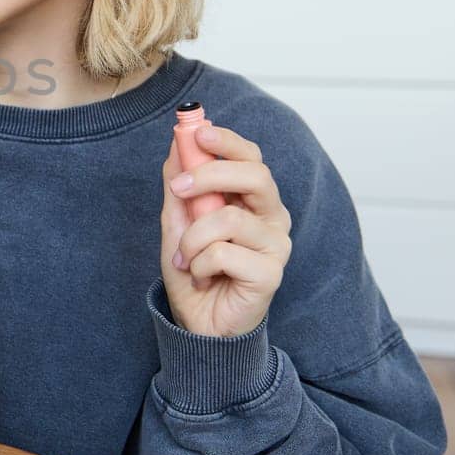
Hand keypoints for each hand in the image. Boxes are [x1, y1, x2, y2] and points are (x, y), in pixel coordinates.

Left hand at [159, 124, 292, 336]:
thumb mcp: (177, 221)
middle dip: (210, 175)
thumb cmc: (194, 270)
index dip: (227, 141)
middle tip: (178, 188)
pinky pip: (223, 253)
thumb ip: (180, 185)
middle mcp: (272, 217)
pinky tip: (201, 277)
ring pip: (229, 218)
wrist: (199, 322)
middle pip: (256, 175)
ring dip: (193, 238)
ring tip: (185, 257)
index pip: (251, 157)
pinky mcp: (271, 274)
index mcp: (253, 199)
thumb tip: (177, 144)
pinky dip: (198, 264)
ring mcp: (276, 245)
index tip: (198, 132)